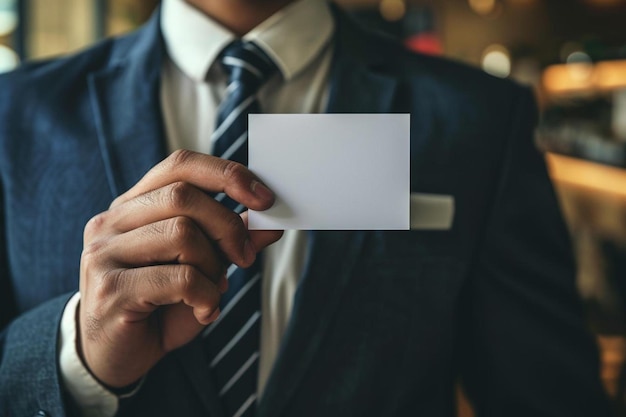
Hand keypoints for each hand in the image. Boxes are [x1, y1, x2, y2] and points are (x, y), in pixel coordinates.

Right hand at [78, 150, 282, 387]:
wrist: (116, 357)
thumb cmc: (160, 307)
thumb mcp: (203, 269)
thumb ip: (230, 242)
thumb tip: (272, 223)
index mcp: (133, 206)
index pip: (180, 165)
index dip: (226, 174)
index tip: (265, 198)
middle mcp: (112, 221)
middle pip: (184, 196)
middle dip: (228, 226)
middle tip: (245, 257)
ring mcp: (104, 253)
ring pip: (181, 233)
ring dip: (213, 267)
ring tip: (211, 292)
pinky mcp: (109, 288)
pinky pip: (180, 278)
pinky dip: (206, 295)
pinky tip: (203, 311)